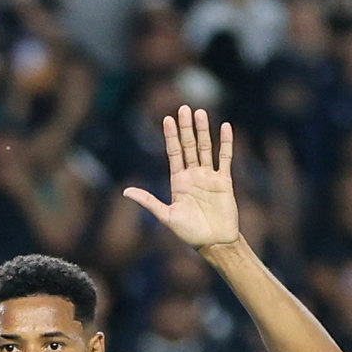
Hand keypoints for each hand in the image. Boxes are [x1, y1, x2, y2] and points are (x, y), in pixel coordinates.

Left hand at [123, 105, 239, 251]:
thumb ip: (148, 201)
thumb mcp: (166, 216)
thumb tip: (125, 192)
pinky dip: (226, 143)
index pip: (173, 153)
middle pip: (189, 146)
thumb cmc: (190, 233)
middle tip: (184, 108)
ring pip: (206, 148)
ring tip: (201, 113)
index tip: (167, 118)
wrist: (214, 244)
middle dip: (186, 128)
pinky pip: (225, 158)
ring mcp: (209, 177)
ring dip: (204, 131)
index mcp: (178, 182)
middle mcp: (193, 176)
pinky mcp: (224, 181)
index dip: (171, 136)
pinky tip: (225, 128)